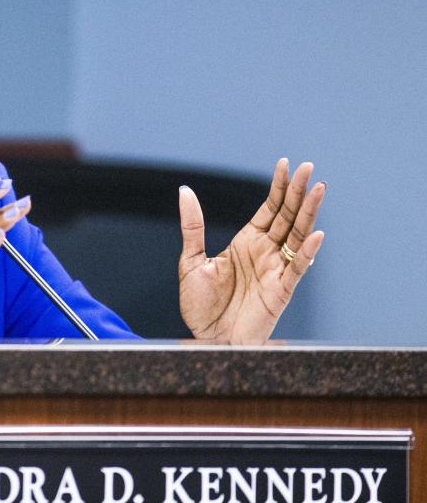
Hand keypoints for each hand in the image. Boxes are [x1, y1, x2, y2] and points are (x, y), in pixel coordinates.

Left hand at [178, 158, 325, 344]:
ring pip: (297, 236)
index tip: (284, 164)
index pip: (268, 209)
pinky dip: (308, 253)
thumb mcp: (191, 260)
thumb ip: (193, 226)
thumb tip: (184, 190)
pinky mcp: (280, 291)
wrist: (207, 339)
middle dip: (297, 192)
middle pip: (286, 216)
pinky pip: (298, 269)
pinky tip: (316, 234)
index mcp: (245, 243)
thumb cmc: (200, 306)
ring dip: (308, 213)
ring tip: (318, 189)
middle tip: (308, 167)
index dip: (277, 187)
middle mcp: (264, 253)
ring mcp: (275, 270)